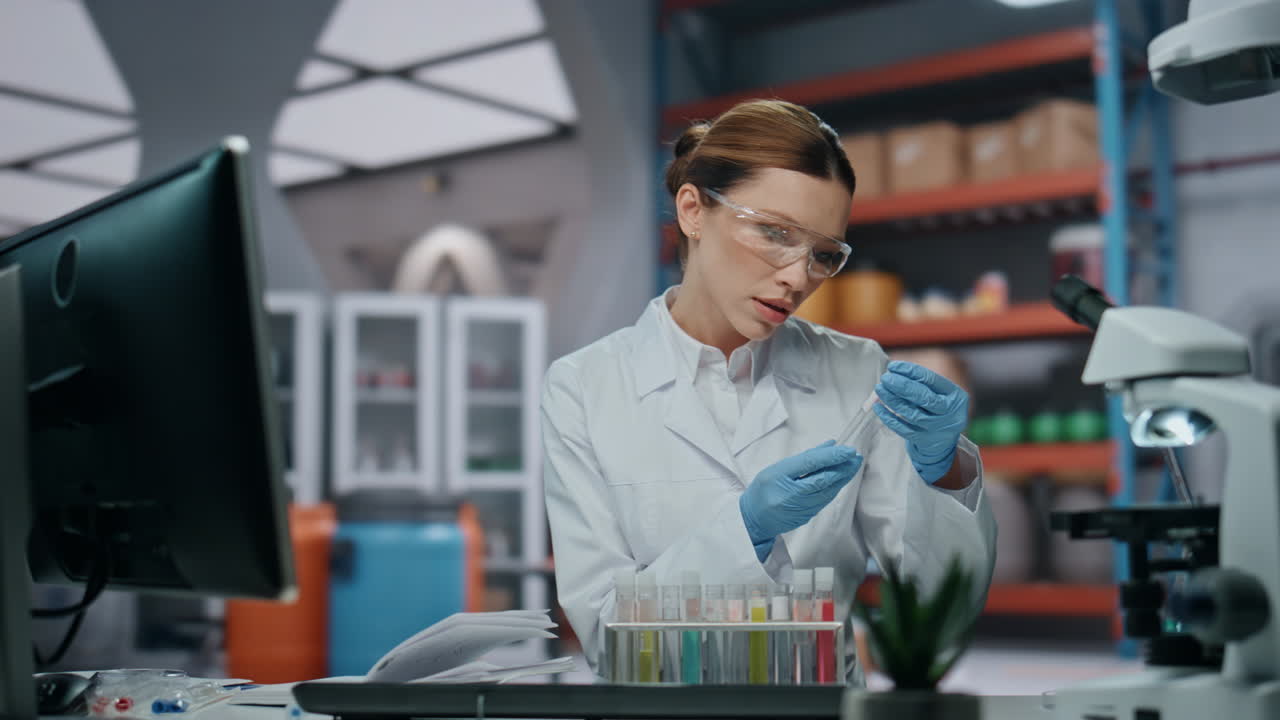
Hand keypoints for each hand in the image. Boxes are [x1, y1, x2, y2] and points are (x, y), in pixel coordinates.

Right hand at [739, 441, 862, 557]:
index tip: (848, 450)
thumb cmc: (763, 490)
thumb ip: (805, 458)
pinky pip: (824, 500)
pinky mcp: (806, 516)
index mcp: (779, 477)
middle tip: (856, 457)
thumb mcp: (778, 468)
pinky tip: (841, 480)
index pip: (810, 464)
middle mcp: (790, 494)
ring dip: (842, 478)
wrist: (752, 519)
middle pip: (823, 480)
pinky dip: (834, 489)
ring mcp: (799, 508)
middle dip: (843, 468)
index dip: (832, 457)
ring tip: (853, 466)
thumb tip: (829, 445)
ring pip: (827, 492)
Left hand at [873, 360, 968, 483]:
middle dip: (902, 386)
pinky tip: (878, 407)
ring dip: (892, 400)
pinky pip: (903, 429)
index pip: (931, 380)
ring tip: (880, 389)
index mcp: (955, 396)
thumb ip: (920, 383)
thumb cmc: (938, 409)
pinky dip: (888, 417)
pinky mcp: (924, 440)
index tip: (894, 366)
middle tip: (886, 378)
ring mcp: (937, 428)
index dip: (911, 371)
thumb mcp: (940, 394)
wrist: (944, 441)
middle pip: (924, 398)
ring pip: (911, 414)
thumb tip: (894, 372)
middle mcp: (949, 413)